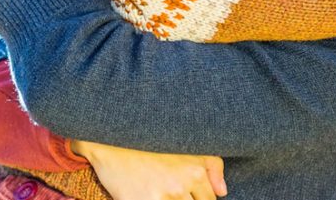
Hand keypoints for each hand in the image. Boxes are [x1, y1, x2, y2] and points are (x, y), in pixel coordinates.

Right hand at [72, 140, 226, 199]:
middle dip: (186, 199)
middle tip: (170, 187)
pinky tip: (149, 192)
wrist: (112, 140)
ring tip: (161, 188)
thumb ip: (210, 164)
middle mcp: (181, 185)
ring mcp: (162, 197)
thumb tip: (223, 191)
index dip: (200, 198)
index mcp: (194, 170)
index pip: (209, 199)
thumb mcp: (184, 144)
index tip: (186, 191)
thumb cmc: (150, 141)